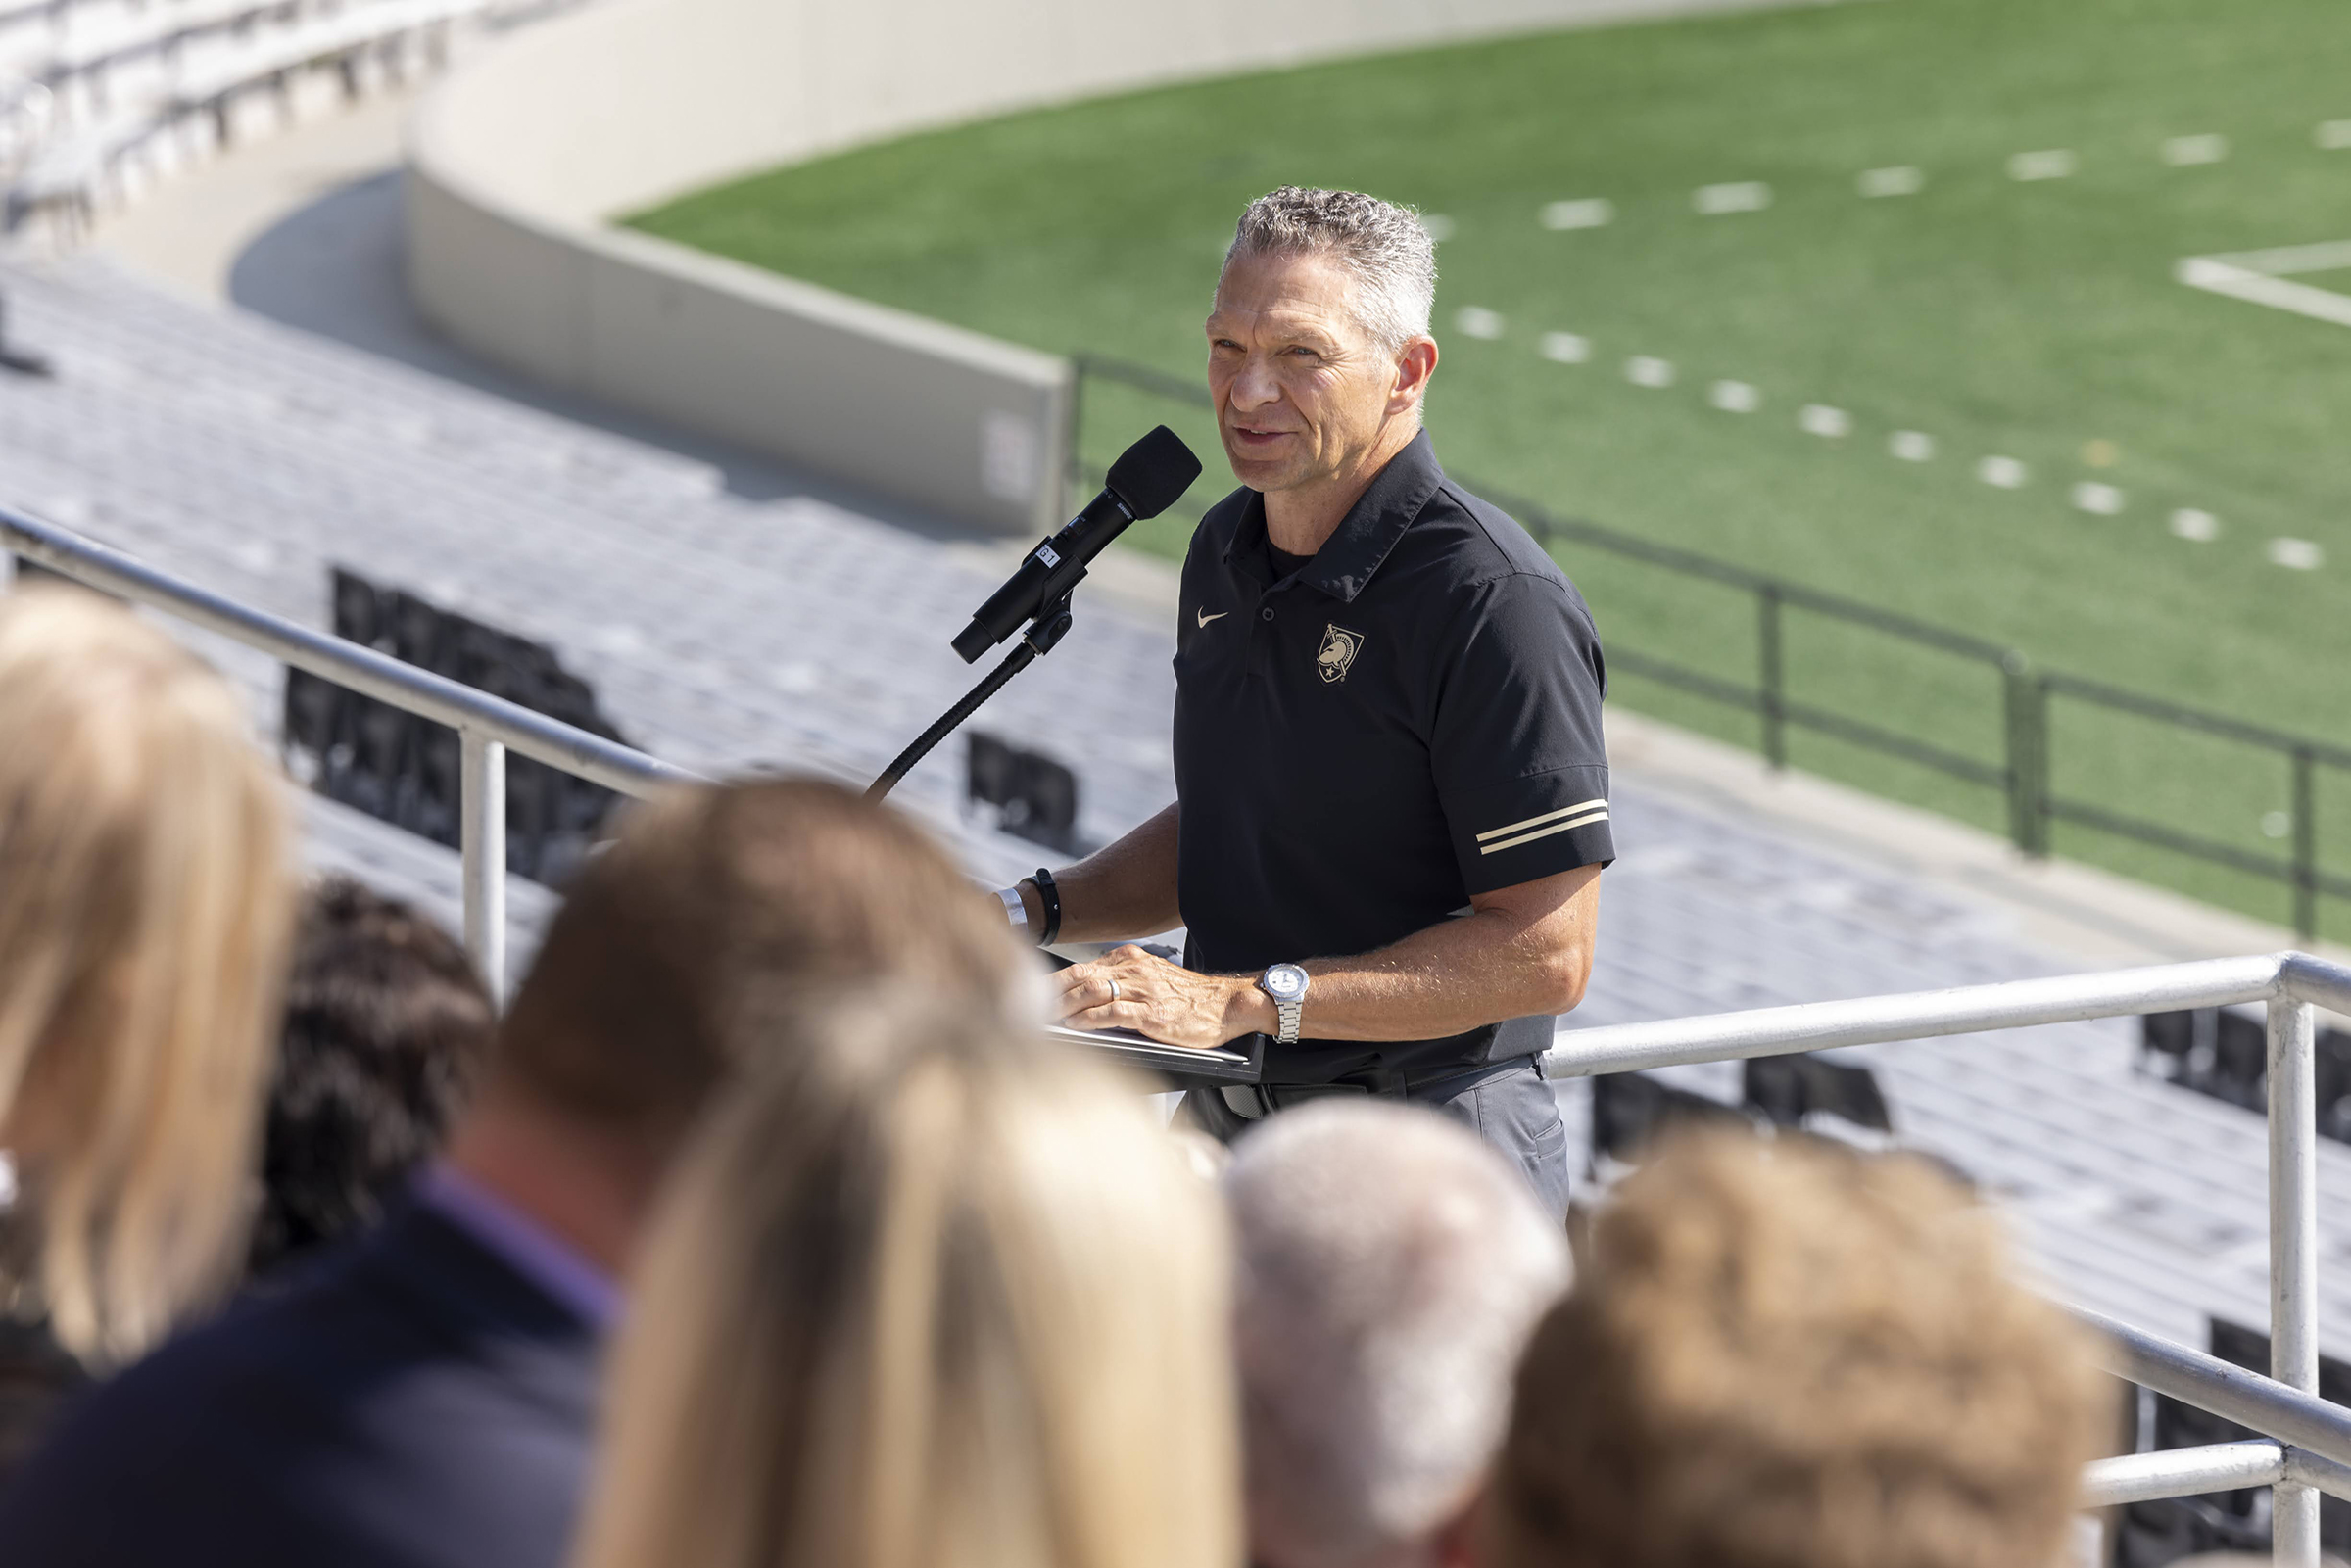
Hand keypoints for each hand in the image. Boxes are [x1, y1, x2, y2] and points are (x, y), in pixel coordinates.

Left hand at [1052, 945, 1274, 1049]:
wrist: (1227, 1004)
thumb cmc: (1190, 999)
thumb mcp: (1152, 979)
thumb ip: (1122, 983)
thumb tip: (1086, 999)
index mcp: (1131, 960)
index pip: (1082, 967)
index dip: (1054, 981)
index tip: (1031, 993)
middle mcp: (1134, 970)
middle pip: (1080, 975)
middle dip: (1050, 991)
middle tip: (1026, 1005)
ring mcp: (1143, 991)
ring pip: (1092, 991)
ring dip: (1064, 1005)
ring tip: (1045, 1017)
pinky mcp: (1152, 1013)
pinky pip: (1113, 1012)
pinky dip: (1089, 1019)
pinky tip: (1074, 1025)